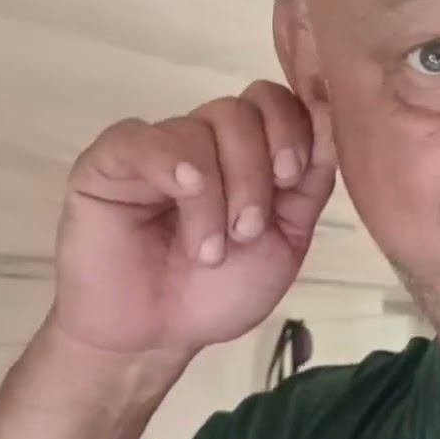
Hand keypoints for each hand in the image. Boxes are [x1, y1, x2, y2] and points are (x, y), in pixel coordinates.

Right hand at [51, 80, 336, 353]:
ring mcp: (157, 146)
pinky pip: (143, 139)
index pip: (276, 101)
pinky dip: (174, 169)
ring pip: (200, 126)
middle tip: (248, 230)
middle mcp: (204, 140)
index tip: (292, 177)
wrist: (159, 337)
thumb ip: (312, 178)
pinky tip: (183, 200)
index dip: (292, 129)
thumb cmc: (220, 290)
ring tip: (209, 250)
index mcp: (249, 152)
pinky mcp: (108, 162)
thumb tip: (331, 114)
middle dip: (256, 172)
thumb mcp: (288, 236)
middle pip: (243, 109)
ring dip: (218, 193)